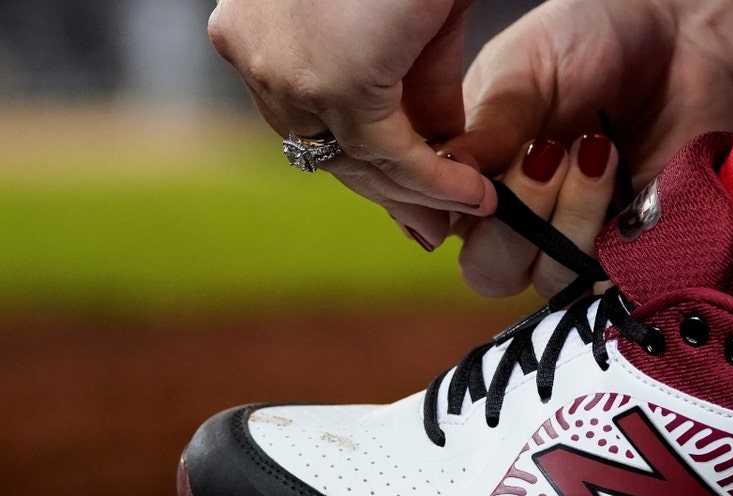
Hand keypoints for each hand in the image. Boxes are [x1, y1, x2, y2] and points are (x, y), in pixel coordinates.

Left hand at [207, 0, 495, 246]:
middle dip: (388, 191)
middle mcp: (252, 50)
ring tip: (465, 207)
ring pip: (354, 158)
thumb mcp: (408, 22)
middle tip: (434, 227)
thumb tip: (436, 147)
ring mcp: (283, 69)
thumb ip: (412, 86)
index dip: (363, 163)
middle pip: (324, 147)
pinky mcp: (331, 82)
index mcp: (254, 29)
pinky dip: (434, 179)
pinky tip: (471, 192)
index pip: (308, 119)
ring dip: (416, 191)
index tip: (410, 198)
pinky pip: (388, 153)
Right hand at [442, 0, 732, 295]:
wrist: (687, 36)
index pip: (448, 224)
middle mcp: (522, 220)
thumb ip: (490, 124)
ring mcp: (577, 243)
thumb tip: (446, 173)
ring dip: (573, 219)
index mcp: (479, 174)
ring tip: (600, 150)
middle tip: (551, 152)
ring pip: (553, 280)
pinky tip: (631, 187)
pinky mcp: (634, 255)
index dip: (463, 207)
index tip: (498, 160)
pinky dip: (619, 246)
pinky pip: (614, 286)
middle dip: (518, 223)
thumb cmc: (597, 36)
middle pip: (491, 272)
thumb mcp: (528, 66)